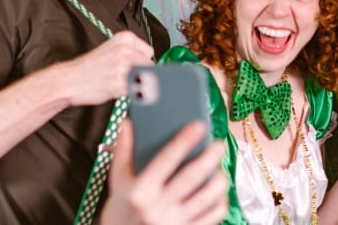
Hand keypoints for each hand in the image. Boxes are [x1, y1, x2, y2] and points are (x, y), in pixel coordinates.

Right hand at [63, 31, 154, 106]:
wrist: (70, 79)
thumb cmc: (91, 66)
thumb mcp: (112, 49)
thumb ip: (132, 53)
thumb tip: (154, 66)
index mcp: (125, 38)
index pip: (149, 52)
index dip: (141, 61)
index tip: (131, 66)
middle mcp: (125, 50)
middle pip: (149, 66)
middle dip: (140, 73)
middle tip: (123, 76)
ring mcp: (122, 67)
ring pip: (143, 79)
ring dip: (134, 84)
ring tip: (118, 81)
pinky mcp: (119, 84)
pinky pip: (134, 91)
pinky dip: (127, 93)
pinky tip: (114, 89)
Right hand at [100, 119, 228, 224]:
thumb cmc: (122, 209)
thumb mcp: (117, 181)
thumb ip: (123, 151)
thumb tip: (128, 123)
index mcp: (140, 191)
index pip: (166, 160)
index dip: (184, 141)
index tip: (199, 125)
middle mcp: (158, 208)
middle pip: (192, 177)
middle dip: (210, 157)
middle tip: (219, 143)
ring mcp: (174, 222)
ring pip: (207, 197)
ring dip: (219, 178)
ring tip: (220, 167)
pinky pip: (212, 216)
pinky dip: (220, 201)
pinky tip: (218, 191)